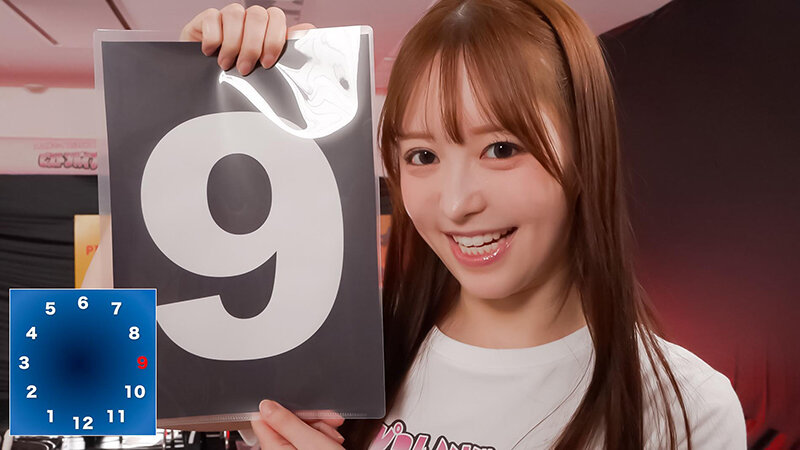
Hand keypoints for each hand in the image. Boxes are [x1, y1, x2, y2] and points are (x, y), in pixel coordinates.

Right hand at [179, 4, 315, 74]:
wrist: (205, 84)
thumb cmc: (240, 76)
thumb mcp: (266, 68)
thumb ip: (286, 49)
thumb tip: (308, 31)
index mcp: (266, 28)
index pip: (276, 17)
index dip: (273, 39)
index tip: (267, 63)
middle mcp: (248, 20)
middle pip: (257, 15)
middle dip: (252, 45)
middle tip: (245, 68)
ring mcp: (228, 17)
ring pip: (235, 13)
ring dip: (232, 43)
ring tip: (226, 64)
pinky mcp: (207, 19)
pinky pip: (212, 17)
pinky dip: (213, 37)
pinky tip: (210, 52)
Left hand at [250, 399, 345, 448]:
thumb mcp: (311, 442)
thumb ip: (287, 422)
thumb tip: (265, 406)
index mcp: (274, 448)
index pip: (265, 418)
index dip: (287, 408)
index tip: (306, 408)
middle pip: (286, 423)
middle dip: (311, 419)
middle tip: (330, 422)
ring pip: (298, 430)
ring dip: (319, 428)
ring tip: (334, 437)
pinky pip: (306, 441)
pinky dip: (321, 438)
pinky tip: (332, 442)